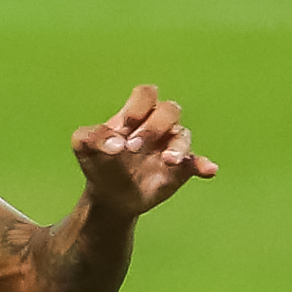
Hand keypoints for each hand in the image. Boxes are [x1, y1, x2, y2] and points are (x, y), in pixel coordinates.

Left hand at [71, 84, 215, 216]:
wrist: (109, 196)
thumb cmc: (98, 163)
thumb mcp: (83, 147)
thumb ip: (89, 136)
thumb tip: (114, 145)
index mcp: (135, 114)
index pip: (145, 95)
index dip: (137, 107)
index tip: (122, 128)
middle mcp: (157, 125)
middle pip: (168, 110)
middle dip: (152, 127)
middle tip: (132, 148)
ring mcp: (171, 145)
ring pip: (184, 135)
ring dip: (177, 146)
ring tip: (167, 161)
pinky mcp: (182, 167)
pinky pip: (197, 161)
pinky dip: (204, 164)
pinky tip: (208, 170)